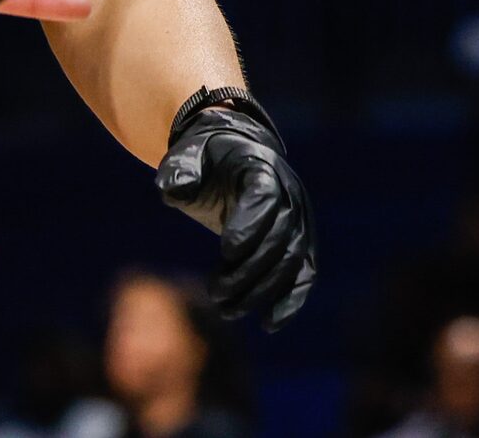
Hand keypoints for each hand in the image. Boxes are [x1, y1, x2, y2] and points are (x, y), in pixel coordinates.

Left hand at [158, 91, 317, 329]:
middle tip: (215, 293)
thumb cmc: (205, 159)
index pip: (263, 198)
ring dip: (262, 290)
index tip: (226, 253)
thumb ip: (179, 170)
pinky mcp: (300, 243)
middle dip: (249, 269)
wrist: (232, 158)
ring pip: (292, 261)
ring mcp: (300, 220)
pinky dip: (291, 300)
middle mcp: (289, 194)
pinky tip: (269, 324)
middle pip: (279, 236)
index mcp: (261, 167)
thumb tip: (174, 190)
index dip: (249, 226)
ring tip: (227, 310)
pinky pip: (304, 275)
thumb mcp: (186, 155)